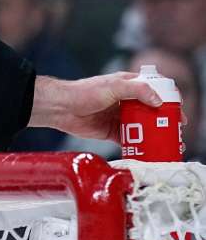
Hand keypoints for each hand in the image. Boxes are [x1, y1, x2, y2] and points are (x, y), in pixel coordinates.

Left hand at [28, 73, 163, 141]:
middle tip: (176, 133)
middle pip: (152, 112)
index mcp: (128, 86)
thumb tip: (158, 101)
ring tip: (168, 146)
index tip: (178, 112)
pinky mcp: (112, 132)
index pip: (155, 90)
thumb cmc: (83, 92)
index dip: (169, 100)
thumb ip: (136, 90)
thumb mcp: (112, 86)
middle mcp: (127, 101)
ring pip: (144, 127)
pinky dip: (141, 147)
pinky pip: (131, 140)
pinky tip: (150, 153)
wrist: (60, 108)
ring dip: (156, 136)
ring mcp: (120, 117)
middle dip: (165, 122)